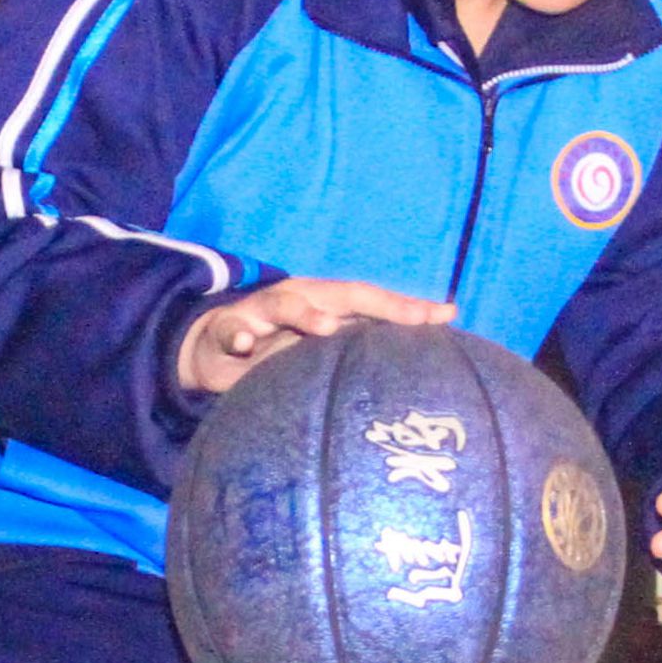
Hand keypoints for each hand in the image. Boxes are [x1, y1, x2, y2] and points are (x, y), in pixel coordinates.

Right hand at [171, 277, 451, 400]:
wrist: (212, 349)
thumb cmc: (276, 350)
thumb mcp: (315, 350)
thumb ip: (353, 353)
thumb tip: (410, 368)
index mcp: (326, 303)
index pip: (375, 302)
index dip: (409, 308)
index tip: (449, 315)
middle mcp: (301, 299)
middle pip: (344, 294)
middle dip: (380, 303)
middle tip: (417, 318)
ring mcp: (262, 311)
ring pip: (286, 304)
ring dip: (305, 315)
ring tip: (326, 329)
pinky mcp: (226, 329)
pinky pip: (230, 330)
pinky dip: (235, 335)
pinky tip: (242, 344)